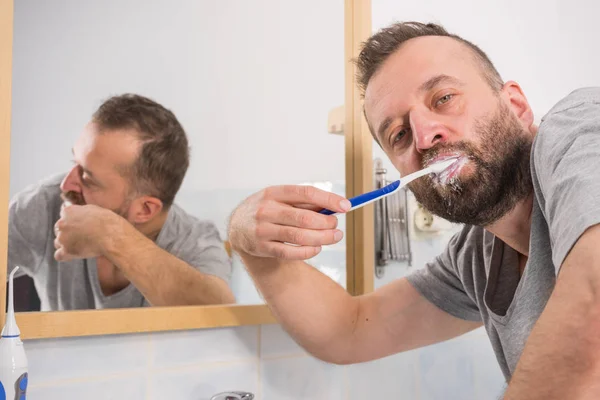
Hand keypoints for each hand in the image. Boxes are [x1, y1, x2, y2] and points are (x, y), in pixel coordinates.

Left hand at [53, 203, 122, 261]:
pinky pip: (58, 255)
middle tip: (81, 237)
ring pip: (58, 242)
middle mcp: (62, 223)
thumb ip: (82, 212)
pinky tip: (73, 255)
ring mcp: (62, 238)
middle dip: (68, 233)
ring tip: (80, 246)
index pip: (64, 217)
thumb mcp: (94, 209)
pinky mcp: (66, 251)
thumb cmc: (108, 222)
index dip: (72, 222)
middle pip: (59, 229)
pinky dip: (65, 256)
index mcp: (68, 211)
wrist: (112, 235)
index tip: (80, 227)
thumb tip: (80, 215)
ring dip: (66, 244)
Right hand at [228, 185, 350, 259]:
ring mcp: (263, 230)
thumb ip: (303, 202)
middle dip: (327, 223)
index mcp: (274, 193)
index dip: (328, 199)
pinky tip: (317, 248)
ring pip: (299, 237)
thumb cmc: (267, 211)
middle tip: (337, 226)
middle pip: (305, 218)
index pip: (305, 193)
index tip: (346, 206)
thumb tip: (334, 206)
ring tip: (334, 237)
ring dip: (322, 238)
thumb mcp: (279, 199)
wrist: (238, 228)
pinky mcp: (262, 247)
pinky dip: (308, 251)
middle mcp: (267, 210)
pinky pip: (290, 253)